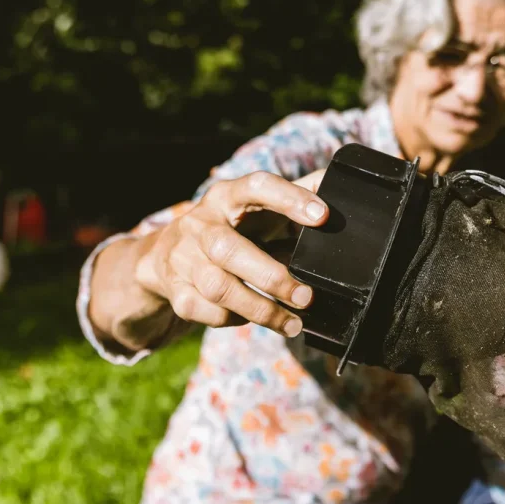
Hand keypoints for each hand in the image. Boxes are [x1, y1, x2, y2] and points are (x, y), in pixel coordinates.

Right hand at [134, 170, 328, 336]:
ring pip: (218, 287)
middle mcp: (201, 223)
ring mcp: (183, 258)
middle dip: (271, 277)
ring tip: (293, 322)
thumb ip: (295, 194)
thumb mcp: (257, 205)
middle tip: (307, 297)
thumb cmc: (231, 226)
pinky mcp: (175, 290)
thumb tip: (337, 181)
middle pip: (229, 249)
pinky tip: (253, 318)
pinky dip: (232, 319)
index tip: (322, 217)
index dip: (289, 198)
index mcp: (227, 196)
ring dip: (260, 309)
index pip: (257, 186)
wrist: (167, 252)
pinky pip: (203, 310)